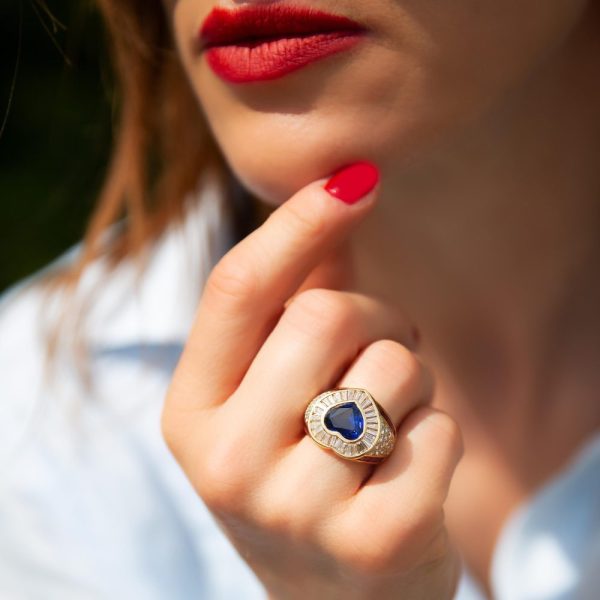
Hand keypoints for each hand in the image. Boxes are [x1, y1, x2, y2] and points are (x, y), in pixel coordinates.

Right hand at [161, 162, 463, 599]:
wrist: (331, 597)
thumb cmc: (301, 468)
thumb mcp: (275, 391)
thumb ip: (298, 293)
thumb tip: (340, 189)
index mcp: (192, 412)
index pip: (238, 289)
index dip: (298, 224)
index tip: (352, 180)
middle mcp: (224, 464)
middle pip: (325, 317)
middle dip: (379, 317)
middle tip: (384, 346)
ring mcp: (293, 512)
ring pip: (391, 371)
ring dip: (411, 380)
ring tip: (388, 420)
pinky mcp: (371, 546)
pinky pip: (437, 433)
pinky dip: (438, 434)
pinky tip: (407, 471)